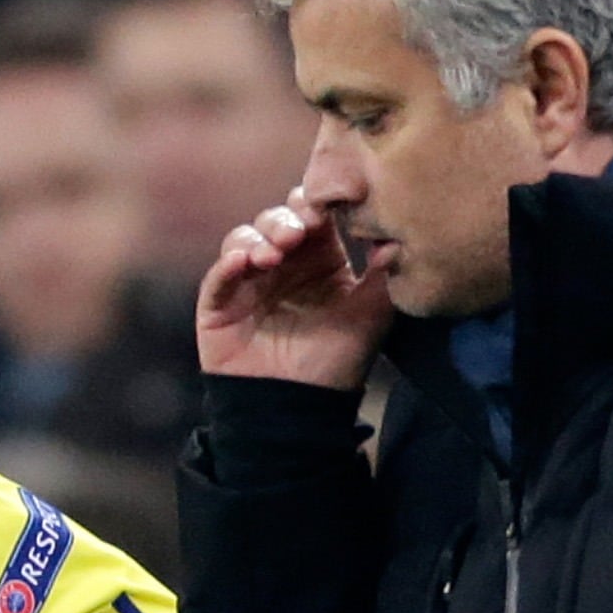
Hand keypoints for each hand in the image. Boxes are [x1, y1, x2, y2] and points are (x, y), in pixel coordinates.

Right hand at [196, 191, 394, 390]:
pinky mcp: (220, 303)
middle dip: (285, 219)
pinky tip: (241, 263)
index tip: (325, 213)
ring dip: (257, 238)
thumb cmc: (337, 362)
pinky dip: (226, 263)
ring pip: (244, 237)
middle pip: (277, 217)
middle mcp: (284, 263)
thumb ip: (384, 274)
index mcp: (320, 259)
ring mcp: (249, 280)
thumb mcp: (371, 315)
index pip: (314, 213)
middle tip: (296, 234)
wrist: (297, 407)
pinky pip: (217, 274)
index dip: (316, 205)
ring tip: (271, 257)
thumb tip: (396, 235)